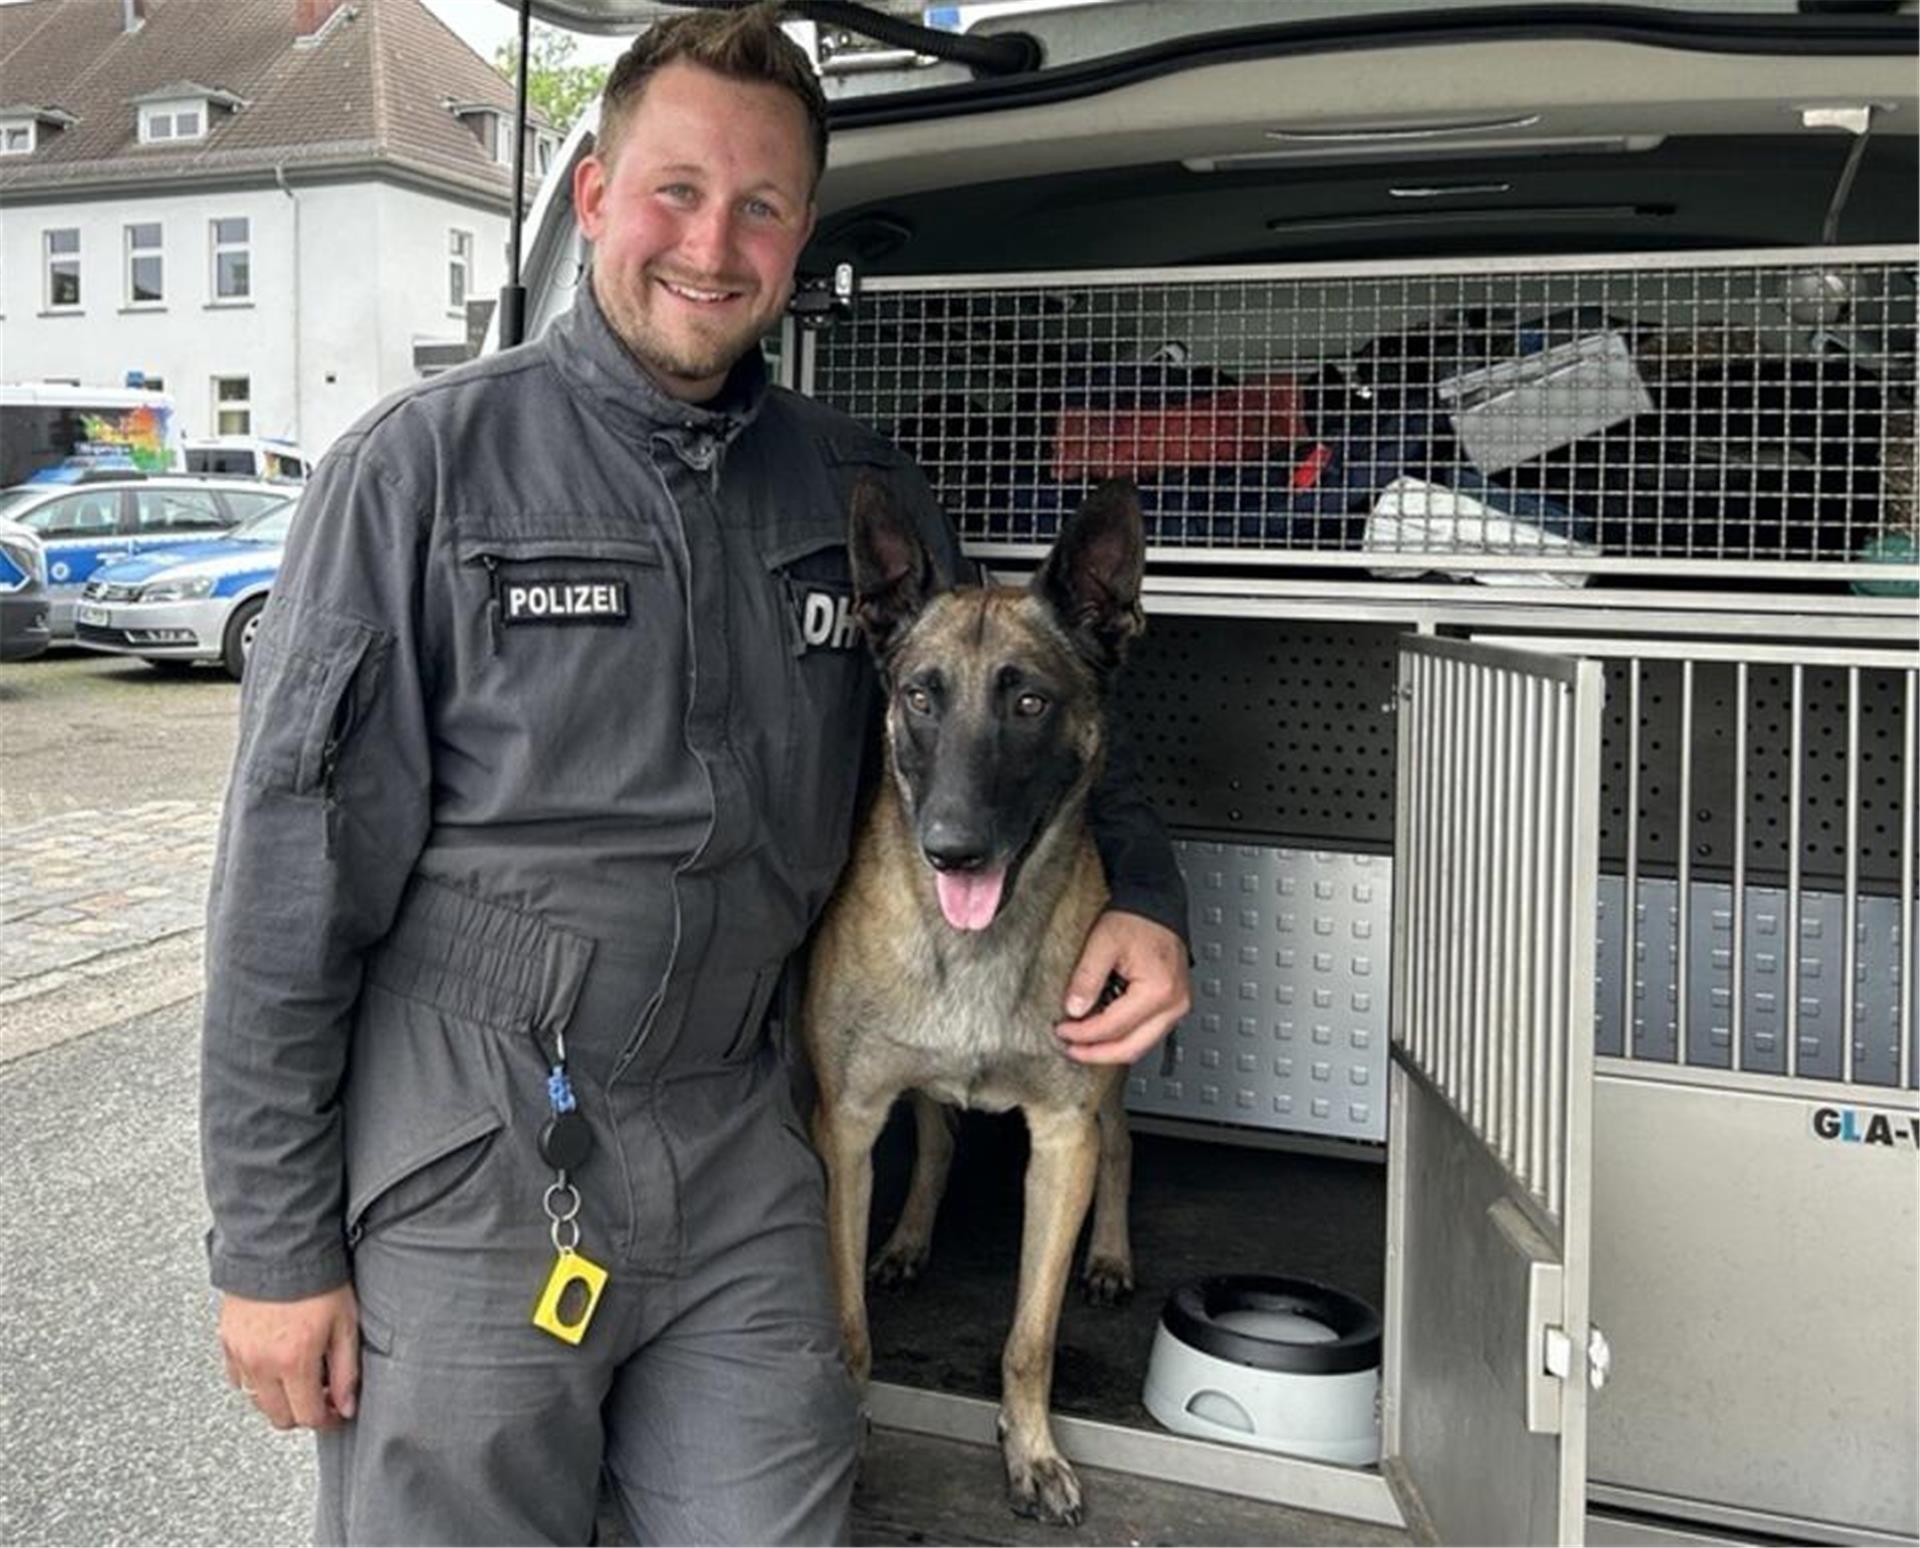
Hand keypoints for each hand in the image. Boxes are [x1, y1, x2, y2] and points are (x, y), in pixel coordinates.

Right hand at [219, 1283, 360, 1430]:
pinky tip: (274, 1362)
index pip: (308, 1417)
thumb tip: (347, 1406)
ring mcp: (240, 1355)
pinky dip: (255, 1380)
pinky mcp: (226, 1342)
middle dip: (302, 1412)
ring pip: (256, 1401)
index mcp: (294, 1362)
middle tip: (319, 1393)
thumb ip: (346, 1370)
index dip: (327, 1419)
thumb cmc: (318, 1281)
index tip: (336, 1409)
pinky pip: (238, 1379)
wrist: (280, 1248)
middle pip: (279, 1417)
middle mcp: (262, 1365)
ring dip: (278, 1398)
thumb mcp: (345, 1323)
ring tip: (297, 1374)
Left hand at [1054, 910, 1190, 1065]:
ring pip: (1141, 1047)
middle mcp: (1174, 1004)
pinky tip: (1103, 1034)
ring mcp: (1177, 1008)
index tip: (1062, 1031)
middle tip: (1071, 1050)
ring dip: (1109, 1051)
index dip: (1083, 1034)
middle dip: (1097, 1054)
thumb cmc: (1137, 919)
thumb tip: (1074, 1010)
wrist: (1157, 906)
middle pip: (1131, 1048)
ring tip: (1083, 1045)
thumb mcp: (1102, 943)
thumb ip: (1086, 978)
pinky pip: (1147, 1035)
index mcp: (1158, 990)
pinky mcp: (1173, 1007)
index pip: (1113, 1027)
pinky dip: (1123, 1039)